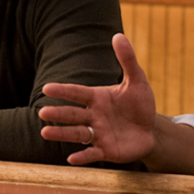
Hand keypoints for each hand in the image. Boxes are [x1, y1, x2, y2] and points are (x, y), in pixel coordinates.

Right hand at [40, 33, 156, 164]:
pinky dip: (82, 156)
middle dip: (58, 114)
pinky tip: (71, 159)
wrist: (151, 129)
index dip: (63, 91)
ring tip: (45, 132)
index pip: (77, 93)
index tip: (46, 88)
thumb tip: (118, 35)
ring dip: (62, 133)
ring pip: (77, 133)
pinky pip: (92, 153)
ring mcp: (98, 134)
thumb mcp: (137, 80)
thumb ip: (127, 60)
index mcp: (97, 98)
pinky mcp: (106, 150)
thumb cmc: (140, 104)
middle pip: (72, 114)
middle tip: (42, 113)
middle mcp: (93, 116)